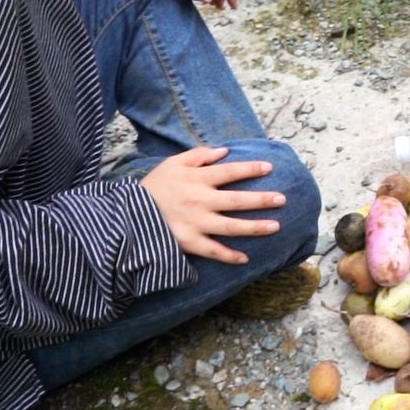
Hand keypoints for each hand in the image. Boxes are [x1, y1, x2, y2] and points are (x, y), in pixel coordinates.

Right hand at [141, 146, 285, 263]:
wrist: (126, 213)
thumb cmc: (153, 186)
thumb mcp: (173, 163)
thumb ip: (199, 155)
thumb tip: (223, 151)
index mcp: (197, 179)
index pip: (230, 172)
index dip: (250, 169)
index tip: (269, 168)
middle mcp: (200, 201)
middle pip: (237, 200)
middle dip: (262, 199)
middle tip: (283, 199)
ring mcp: (195, 223)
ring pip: (231, 226)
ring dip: (254, 227)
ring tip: (276, 226)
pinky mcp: (188, 242)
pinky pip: (212, 250)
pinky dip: (228, 256)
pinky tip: (244, 258)